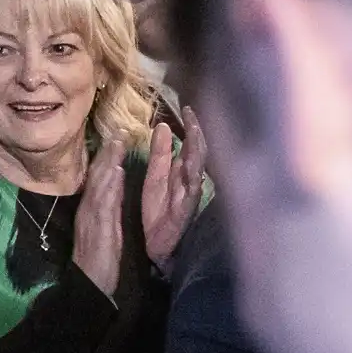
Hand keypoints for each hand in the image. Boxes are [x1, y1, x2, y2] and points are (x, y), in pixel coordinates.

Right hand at [73, 133, 126, 298]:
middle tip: (116, 131)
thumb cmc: (99, 260)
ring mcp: (92, 218)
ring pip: (99, 185)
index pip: (98, 181)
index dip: (105, 159)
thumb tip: (115, 182)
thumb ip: (110, 205)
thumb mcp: (105, 229)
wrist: (90, 284)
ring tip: (116, 143)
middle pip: (97, 178)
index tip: (114, 139)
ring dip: (107, 163)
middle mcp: (89, 210)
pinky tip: (115, 171)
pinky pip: (104, 202)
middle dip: (106, 155)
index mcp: (92, 210)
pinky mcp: (98, 228)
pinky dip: (109, 185)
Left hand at [141, 108, 206, 267]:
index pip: (190, 144)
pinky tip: (193, 167)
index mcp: (181, 171)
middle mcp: (190, 180)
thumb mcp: (154, 177)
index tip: (187, 107)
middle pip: (198, 153)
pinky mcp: (186, 211)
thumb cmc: (156, 211)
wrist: (153, 245)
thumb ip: (159, 154)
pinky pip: (192, 192)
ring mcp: (190, 195)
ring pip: (198, 169)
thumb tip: (162, 125)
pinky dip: (193, 179)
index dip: (190, 126)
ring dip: (197, 151)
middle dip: (197, 133)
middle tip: (193, 114)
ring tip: (194, 133)